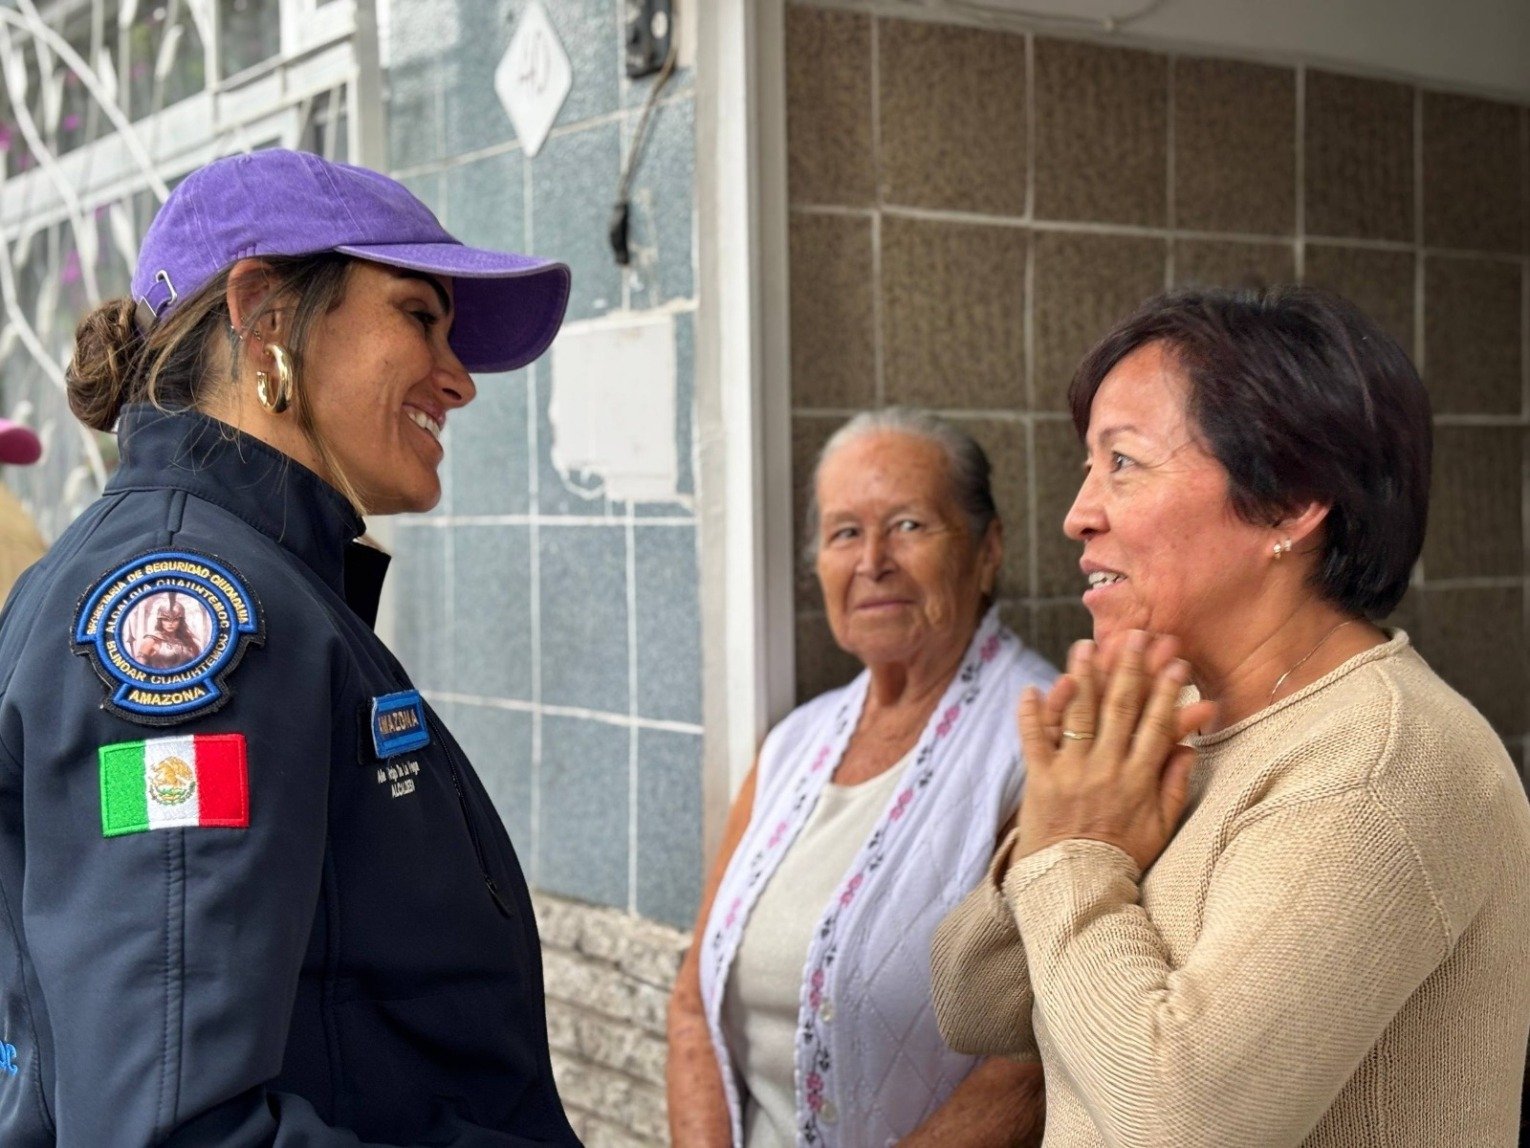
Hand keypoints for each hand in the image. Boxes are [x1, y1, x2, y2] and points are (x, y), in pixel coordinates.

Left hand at [1014, 631, 1215, 872]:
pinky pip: (1034, 739)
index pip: (1157, 725)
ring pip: (1079, 715)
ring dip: (1083, 676)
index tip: (1176, 662)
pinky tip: (1031, 686)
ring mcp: (1071, 772)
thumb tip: (1188, 748)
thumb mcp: (1160, 828)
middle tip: (1135, 636)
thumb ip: (1174, 787)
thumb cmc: (1121, 857)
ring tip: (1085, 645)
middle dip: (1129, 669)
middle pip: (1120, 709)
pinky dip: (1031, 713)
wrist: (1077, 886)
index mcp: (1138, 779)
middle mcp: (1106, 769)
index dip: (1167, 691)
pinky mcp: (1040, 780)